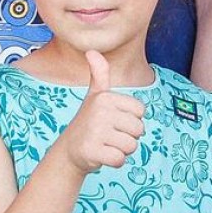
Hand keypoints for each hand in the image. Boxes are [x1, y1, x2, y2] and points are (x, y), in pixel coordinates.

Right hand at [58, 50, 145, 174]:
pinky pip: (120, 160)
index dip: (130, 119)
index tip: (114, 120)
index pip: (140, 111)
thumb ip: (99, 74)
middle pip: (139, 130)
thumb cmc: (89, 121)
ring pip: (131, 146)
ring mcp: (95, 130)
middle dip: (128, 136)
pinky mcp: (92, 150)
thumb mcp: (95, 96)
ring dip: (121, 149)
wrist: (70, 148)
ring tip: (105, 143)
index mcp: (105, 96)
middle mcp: (100, 110)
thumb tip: (92, 51)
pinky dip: (114, 161)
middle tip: (109, 134)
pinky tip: (101, 154)